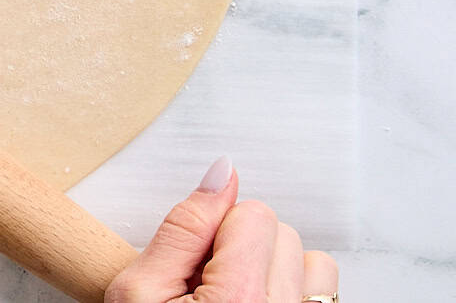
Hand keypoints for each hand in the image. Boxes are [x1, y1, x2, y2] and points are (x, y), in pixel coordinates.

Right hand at [106, 157, 338, 301]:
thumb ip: (182, 226)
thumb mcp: (138, 292)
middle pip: (283, 234)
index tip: (195, 265)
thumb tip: (221, 173)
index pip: (254, 214)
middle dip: (244, 249)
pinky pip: (323, 296)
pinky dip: (295, 296)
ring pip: (314, 264)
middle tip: (208, 287)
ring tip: (238, 299)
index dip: (216, 231)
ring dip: (277, 272)